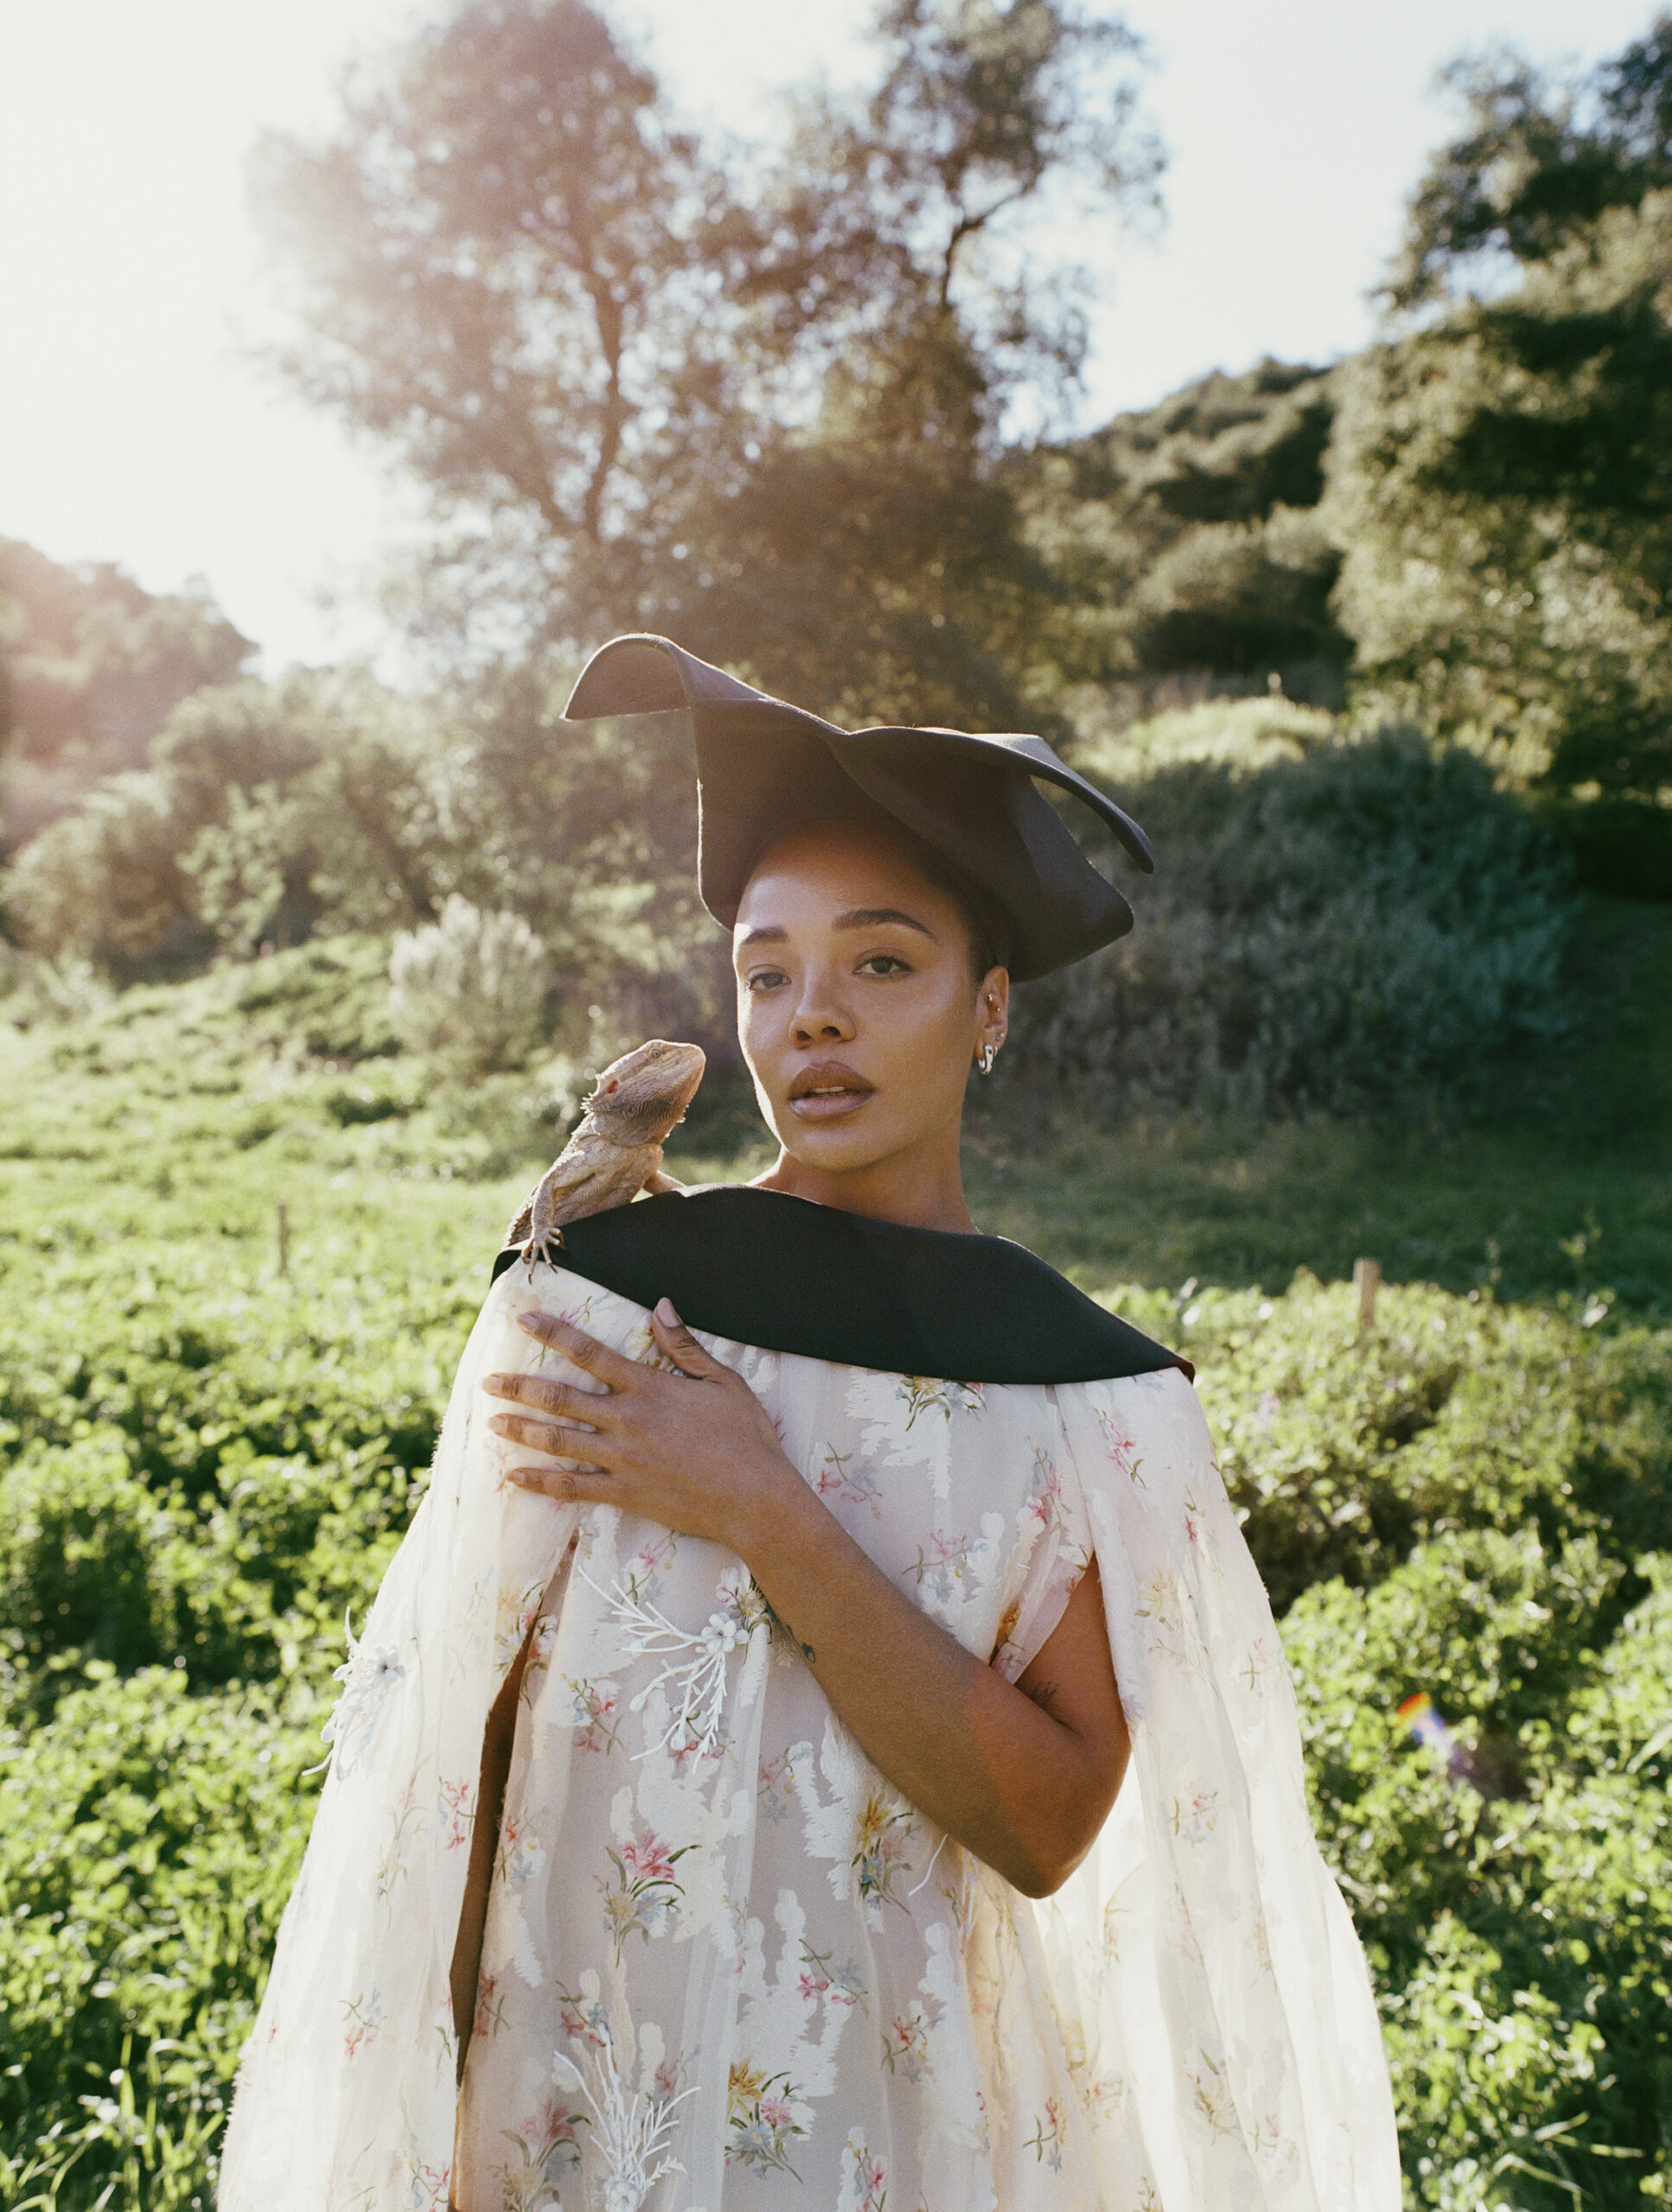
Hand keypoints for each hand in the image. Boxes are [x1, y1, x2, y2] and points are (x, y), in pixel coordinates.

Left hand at [483, 1300, 795, 1552]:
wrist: (754, 1497)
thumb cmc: (745, 1437)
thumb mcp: (723, 1382)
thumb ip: (685, 1345)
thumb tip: (660, 1305)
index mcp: (649, 1387)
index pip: (590, 1352)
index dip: (553, 1333)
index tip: (522, 1320)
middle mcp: (627, 1419)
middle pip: (561, 1398)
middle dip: (519, 1386)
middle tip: (487, 1381)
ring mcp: (622, 1458)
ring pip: (558, 1440)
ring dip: (521, 1429)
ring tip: (491, 1421)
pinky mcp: (623, 1492)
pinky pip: (571, 1487)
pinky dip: (539, 1481)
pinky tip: (513, 1476)